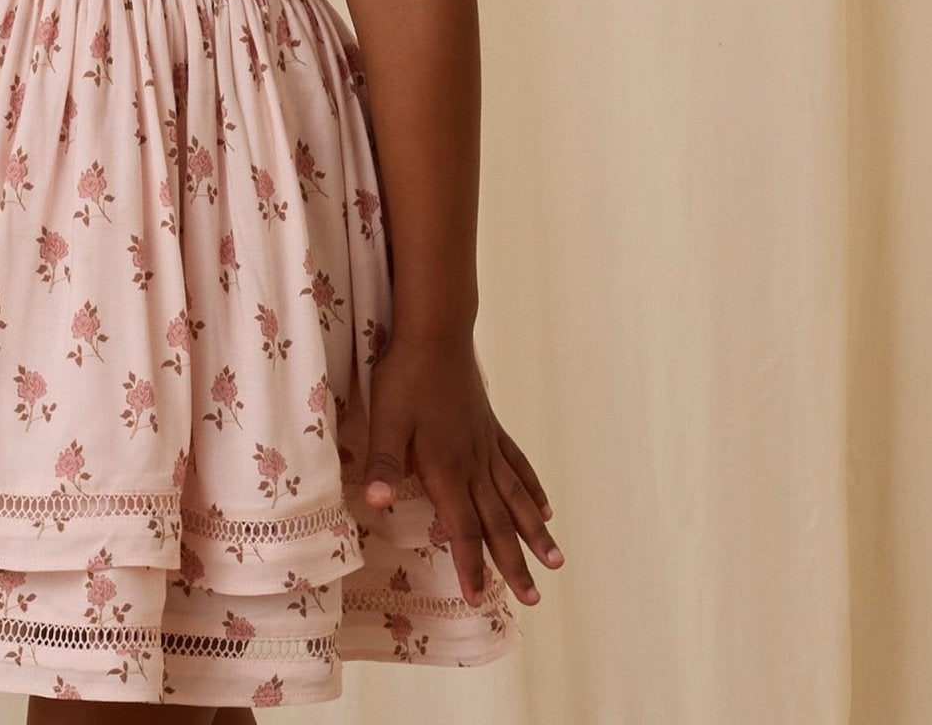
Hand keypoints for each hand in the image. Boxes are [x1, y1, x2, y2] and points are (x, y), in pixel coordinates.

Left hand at [361, 334, 562, 609]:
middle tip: (532, 600)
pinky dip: (531, 489)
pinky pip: (517, 465)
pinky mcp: (490, 426)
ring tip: (556, 563)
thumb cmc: (405, 375)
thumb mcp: (385, 418)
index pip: (462, 528)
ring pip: (515, 499)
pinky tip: (544, 508)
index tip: (480, 600)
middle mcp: (473, 463)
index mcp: (446, 468)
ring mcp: (486, 445)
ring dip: (533, 533)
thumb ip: (383, 462)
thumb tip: (375, 505)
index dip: (470, 565)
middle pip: (497, 522)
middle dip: (512, 563)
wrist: (436, 332)